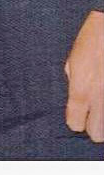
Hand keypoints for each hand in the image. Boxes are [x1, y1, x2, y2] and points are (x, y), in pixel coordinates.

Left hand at [64, 10, 103, 141]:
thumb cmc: (91, 40)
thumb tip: (77, 95)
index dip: (75, 121)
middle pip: (97, 134)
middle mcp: (99, 98)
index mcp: (80, 91)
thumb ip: (73, 81)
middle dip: (95, 128)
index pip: (74, 124)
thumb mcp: (73, 60)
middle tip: (95, 116)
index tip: (78, 116)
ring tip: (101, 105)